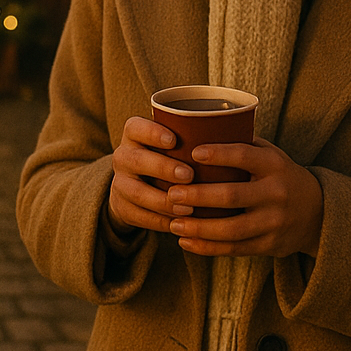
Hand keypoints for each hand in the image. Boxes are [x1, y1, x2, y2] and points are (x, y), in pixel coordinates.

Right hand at [107, 117, 193, 236]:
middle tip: (189, 175)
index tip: (173, 140)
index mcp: (134, 135)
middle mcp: (123, 156)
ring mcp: (120, 183)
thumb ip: (190, 139)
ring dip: (164, 201)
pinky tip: (181, 222)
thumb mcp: (173, 143)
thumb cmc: (168, 157)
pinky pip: (139, 216)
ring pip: (137, 192)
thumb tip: (230, 133)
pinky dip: (161, 221)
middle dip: (163, 168)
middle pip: (137, 160)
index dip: (152, 133)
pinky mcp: (122, 208)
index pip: (136, 128)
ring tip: (188, 207)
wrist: (137, 185)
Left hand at [166, 138, 323, 258]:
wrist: (318, 213)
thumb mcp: (272, 155)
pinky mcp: (269, 245)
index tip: (193, 153)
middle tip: (172, 194)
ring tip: (174, 223)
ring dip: (199, 227)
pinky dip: (208, 247)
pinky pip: (234, 249)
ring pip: (231, 229)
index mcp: (274, 165)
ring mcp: (274, 222)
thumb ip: (243, 145)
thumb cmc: (281, 176)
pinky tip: (186, 241)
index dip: (219, 154)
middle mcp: (276, 193)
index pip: (244, 156)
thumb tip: (199, 129)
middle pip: (232, 196)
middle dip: (198, 196)